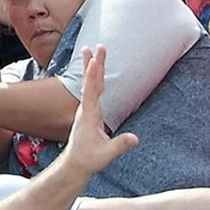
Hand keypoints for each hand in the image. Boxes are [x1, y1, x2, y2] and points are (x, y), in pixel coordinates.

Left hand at [59, 45, 137, 176]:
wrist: (75, 164)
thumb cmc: (88, 159)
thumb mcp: (106, 154)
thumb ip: (120, 145)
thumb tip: (135, 138)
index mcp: (89, 116)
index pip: (91, 91)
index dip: (93, 75)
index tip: (95, 60)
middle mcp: (86, 109)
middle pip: (91, 82)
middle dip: (95, 63)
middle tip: (98, 46)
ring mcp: (87, 110)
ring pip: (90, 84)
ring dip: (93, 67)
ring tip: (93, 51)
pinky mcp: (89, 113)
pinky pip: (92, 90)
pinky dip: (94, 78)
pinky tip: (95, 71)